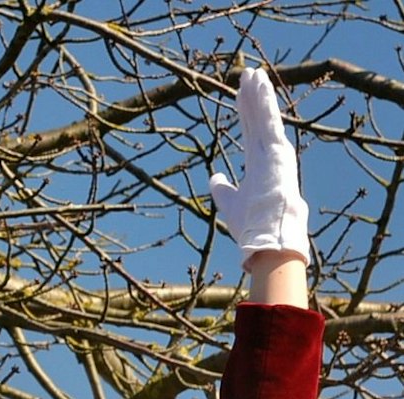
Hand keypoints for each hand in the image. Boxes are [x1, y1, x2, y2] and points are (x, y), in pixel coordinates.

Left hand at [209, 67, 309, 269]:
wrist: (267, 233)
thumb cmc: (251, 223)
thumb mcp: (229, 201)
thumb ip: (222, 187)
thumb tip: (214, 176)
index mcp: (259, 164)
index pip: (250, 131)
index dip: (246, 112)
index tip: (241, 95)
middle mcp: (269, 153)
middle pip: (257, 118)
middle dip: (252, 96)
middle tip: (248, 73)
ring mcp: (275, 150)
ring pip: (264, 115)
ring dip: (259, 93)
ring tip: (253, 72)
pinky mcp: (277, 149)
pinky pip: (269, 120)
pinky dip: (265, 101)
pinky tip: (260, 84)